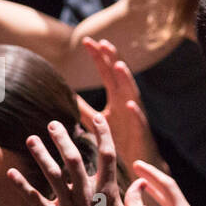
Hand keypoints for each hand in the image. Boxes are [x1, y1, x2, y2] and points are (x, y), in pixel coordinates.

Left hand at [5, 113, 147, 205]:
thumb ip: (138, 200)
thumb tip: (142, 184)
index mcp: (109, 193)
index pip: (107, 155)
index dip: (102, 134)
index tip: (96, 118)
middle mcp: (87, 196)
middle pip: (73, 160)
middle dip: (63, 139)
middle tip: (54, 124)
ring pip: (52, 176)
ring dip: (41, 155)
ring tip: (31, 138)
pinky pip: (35, 201)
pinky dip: (22, 186)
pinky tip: (11, 172)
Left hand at [75, 37, 164, 170]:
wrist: (137, 164)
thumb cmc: (118, 141)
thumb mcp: (97, 122)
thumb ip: (84, 109)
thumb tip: (65, 97)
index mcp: (117, 98)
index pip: (106, 72)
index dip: (98, 56)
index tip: (86, 41)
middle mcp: (127, 102)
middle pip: (119, 76)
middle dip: (112, 59)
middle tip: (103, 43)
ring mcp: (135, 116)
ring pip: (132, 93)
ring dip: (126, 79)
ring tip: (119, 65)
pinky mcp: (141, 133)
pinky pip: (139, 122)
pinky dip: (135, 112)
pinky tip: (130, 104)